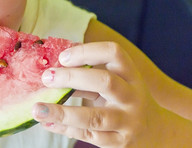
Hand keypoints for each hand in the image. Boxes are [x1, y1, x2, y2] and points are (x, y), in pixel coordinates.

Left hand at [32, 42, 168, 147]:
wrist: (155, 131)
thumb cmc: (123, 98)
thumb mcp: (116, 80)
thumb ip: (89, 73)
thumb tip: (50, 67)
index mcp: (130, 74)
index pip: (113, 53)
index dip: (86, 52)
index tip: (62, 57)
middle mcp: (132, 96)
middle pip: (104, 82)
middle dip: (71, 78)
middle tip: (46, 77)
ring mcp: (127, 121)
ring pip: (94, 117)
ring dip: (62, 112)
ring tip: (37, 109)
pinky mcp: (119, 142)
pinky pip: (88, 135)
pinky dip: (64, 129)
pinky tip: (46, 123)